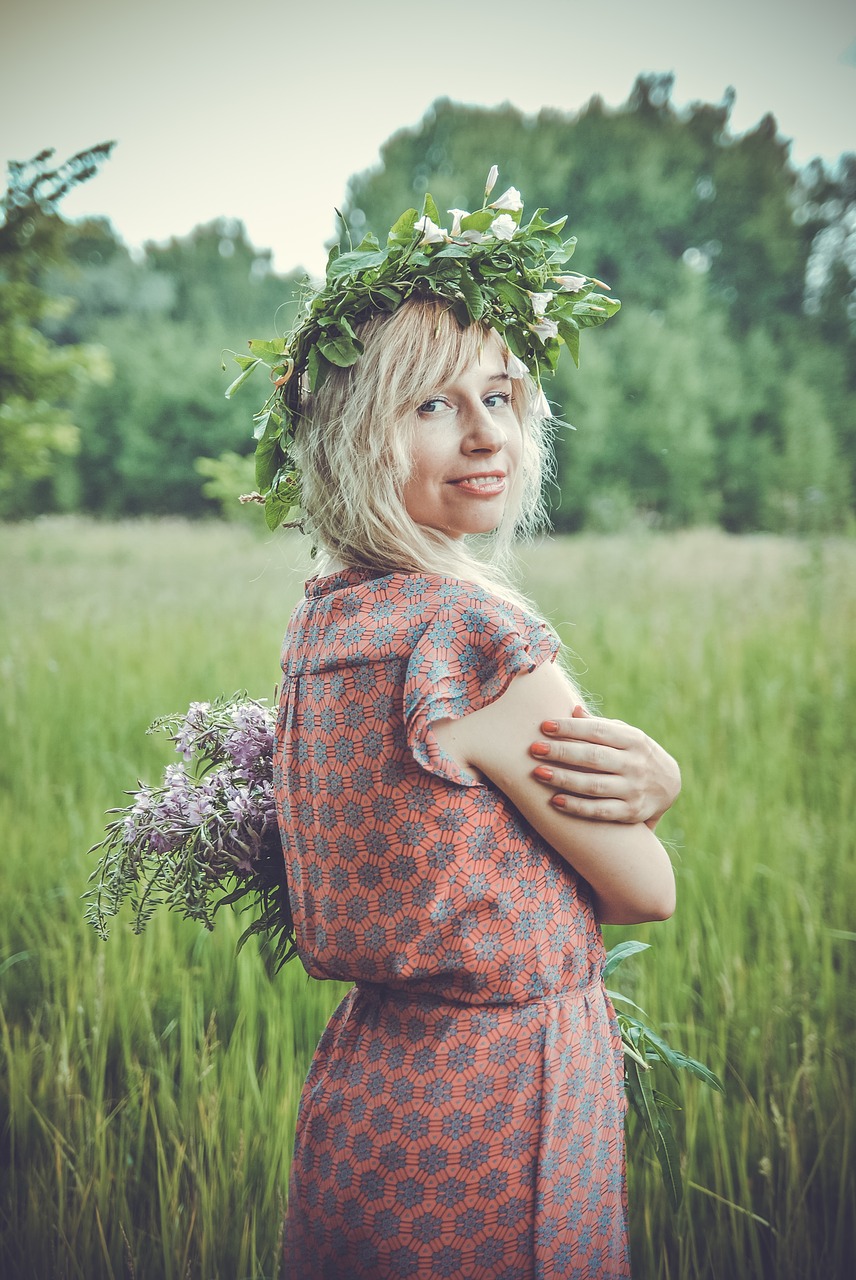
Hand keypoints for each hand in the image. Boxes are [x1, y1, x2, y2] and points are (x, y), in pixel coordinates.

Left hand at [530, 705, 680, 826]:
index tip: (544, 726)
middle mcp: (634, 764)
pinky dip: (577, 807)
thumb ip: (601, 726)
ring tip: (538, 773)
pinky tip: (555, 801)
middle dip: (561, 752)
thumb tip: (574, 710)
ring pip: (594, 785)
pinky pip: (600, 811)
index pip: (598, 731)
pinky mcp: (630, 812)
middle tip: (534, 749)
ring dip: (564, 779)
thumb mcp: (627, 736)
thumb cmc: (636, 754)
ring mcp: (633, 789)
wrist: (670, 786)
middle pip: (593, 757)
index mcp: (633, 740)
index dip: (570, 728)